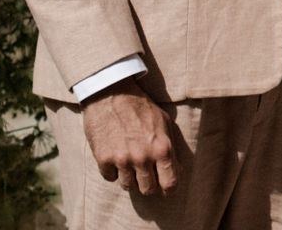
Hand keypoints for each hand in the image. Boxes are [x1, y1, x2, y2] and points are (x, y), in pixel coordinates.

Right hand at [81, 78, 176, 195]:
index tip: (164, 186)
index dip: (168, 188)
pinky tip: (114, 154)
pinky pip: (110, 178)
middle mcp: (143, 157)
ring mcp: (122, 159)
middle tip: (144, 170)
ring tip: (128, 159)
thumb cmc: (140, 106)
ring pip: (128, 186)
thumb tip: (177, 170)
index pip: (171, 184)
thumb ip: (171, 147)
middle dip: (148, 182)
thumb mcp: (163, 121)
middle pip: (148, 190)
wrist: (110, 91)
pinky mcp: (104, 159)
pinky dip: (112, 170)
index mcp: (162, 148)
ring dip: (129, 176)